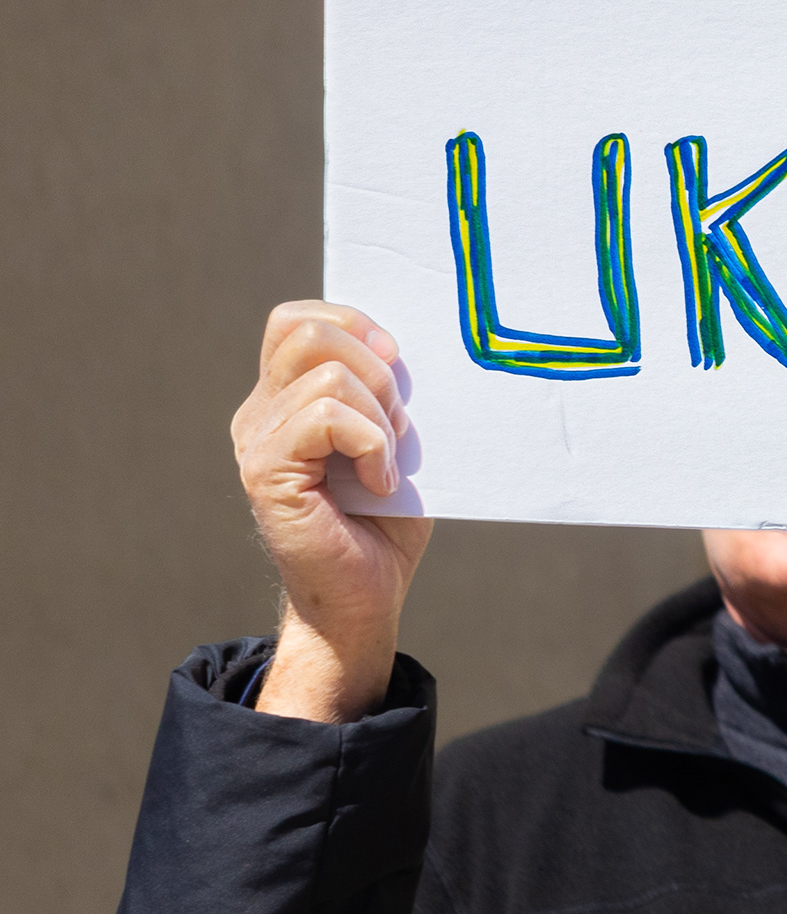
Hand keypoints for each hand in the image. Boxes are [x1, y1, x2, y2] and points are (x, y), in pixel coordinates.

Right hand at [231, 302, 430, 720]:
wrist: (367, 595)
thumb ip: (386, 390)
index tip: (395, 363)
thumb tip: (403, 346)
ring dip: (380, 416)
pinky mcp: (266, 473)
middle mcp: (260, 413)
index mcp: (285, 397)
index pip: (297, 319)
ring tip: (386, 462)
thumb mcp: (396, 437)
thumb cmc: (387, 519)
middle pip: (306, 330)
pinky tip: (380, 482)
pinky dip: (372, 444)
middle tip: (394, 421)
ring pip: (327, 374)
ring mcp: (256, 442)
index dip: (354, 323)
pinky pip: (327, 417)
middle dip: (373, 366)